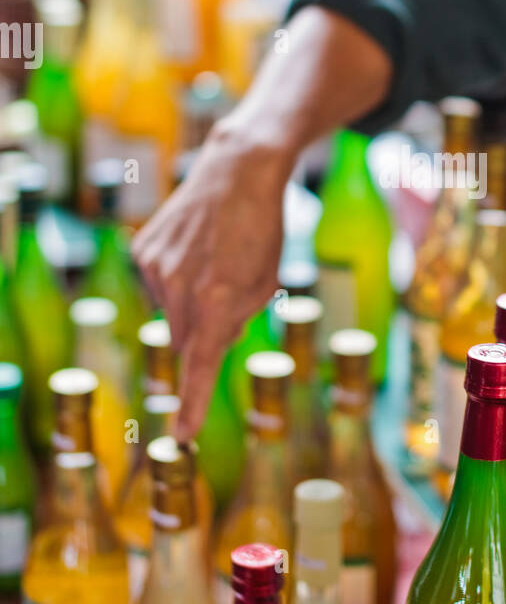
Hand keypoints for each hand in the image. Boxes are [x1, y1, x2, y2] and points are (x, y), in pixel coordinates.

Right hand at [132, 123, 291, 439]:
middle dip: (203, 334)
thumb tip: (210, 345)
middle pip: (185, 340)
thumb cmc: (263, 228)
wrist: (239, 169)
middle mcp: (181, 286)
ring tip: (215, 259)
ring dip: (190, 302)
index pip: (201, 364)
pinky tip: (195, 248)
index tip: (184, 434)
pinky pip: (158, 286)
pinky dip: (175, 279)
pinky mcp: (143, 250)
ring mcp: (156, 266)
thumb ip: (238, 320)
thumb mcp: (265, 281)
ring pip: (171, 313)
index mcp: (218, 298)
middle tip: (227, 293)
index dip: (192, 402)